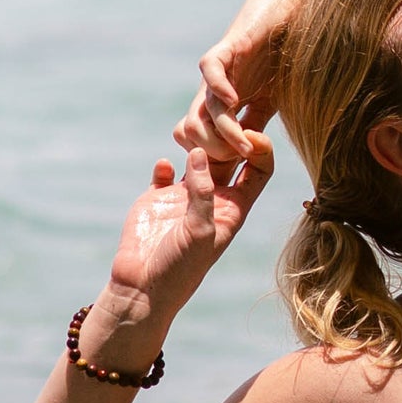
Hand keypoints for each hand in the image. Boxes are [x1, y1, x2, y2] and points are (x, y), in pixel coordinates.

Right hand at [93, 134, 273, 346]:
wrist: (142, 289)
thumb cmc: (179, 268)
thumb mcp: (200, 232)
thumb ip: (203, 193)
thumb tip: (199, 153)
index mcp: (233, 208)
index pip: (259, 170)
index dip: (260, 148)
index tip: (250, 131)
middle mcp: (212, 199)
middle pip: (231, 156)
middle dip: (231, 134)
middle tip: (225, 113)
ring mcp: (183, 197)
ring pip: (198, 157)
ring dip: (198, 141)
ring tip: (195, 129)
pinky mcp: (156, 198)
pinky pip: (164, 171)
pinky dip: (164, 162)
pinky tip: (163, 165)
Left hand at [180, 0, 307, 174]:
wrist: (293, 5)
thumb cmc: (286, 52)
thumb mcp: (273, 99)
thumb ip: (258, 125)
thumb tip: (254, 158)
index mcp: (227, 107)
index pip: (207, 143)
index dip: (219, 162)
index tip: (241, 175)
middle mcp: (216, 92)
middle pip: (192, 133)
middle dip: (214, 154)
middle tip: (241, 162)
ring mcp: (219, 73)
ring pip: (198, 112)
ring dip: (220, 134)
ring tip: (243, 145)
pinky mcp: (227, 48)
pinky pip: (210, 72)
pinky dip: (218, 88)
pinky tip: (234, 101)